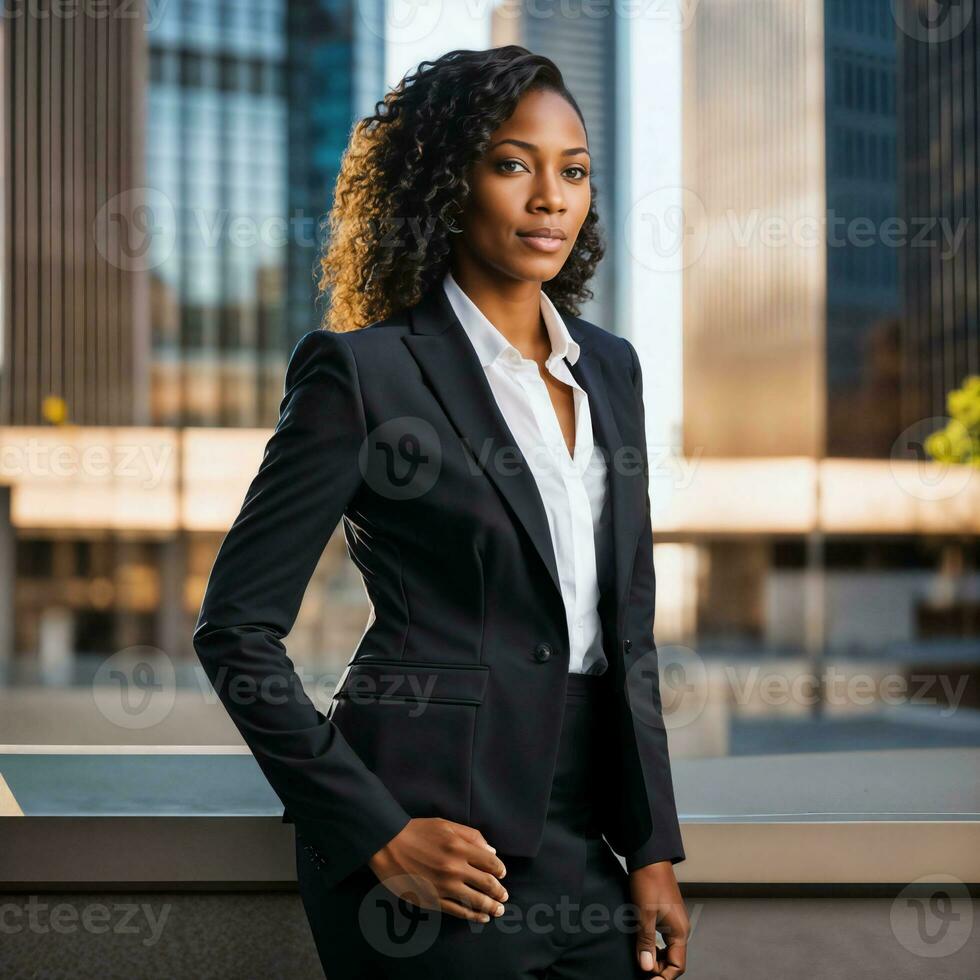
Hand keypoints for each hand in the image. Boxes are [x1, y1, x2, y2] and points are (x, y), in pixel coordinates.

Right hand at [368, 817, 508, 922]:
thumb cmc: (417, 831)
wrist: (387, 845)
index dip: (500, 870)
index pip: (490, 863)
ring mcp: (443, 886)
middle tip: (504, 896)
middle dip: (499, 891)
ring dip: (491, 907)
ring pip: (475, 901)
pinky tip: (481, 917)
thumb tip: (491, 851)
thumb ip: (471, 836)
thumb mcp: (446, 825)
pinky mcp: (432, 900)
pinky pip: (458, 912)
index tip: (502, 874)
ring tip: (498, 910)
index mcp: (459, 847)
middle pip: (486, 883)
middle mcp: (454, 868)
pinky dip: (472, 916)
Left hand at [629, 861, 688, 977]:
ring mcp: (674, 921)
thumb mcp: (644, 914)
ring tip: (641, 959)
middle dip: (659, 969)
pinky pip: (664, 938)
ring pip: (668, 949)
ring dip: (656, 957)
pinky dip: (655, 946)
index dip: (663, 976)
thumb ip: (646, 942)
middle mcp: (680, 928)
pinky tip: (643, 944)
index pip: (677, 965)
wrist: (649, 857)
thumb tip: (647, 968)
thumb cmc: (648, 882)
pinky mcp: (666, 914)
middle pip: (674, 959)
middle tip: (641, 971)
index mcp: (679, 931)